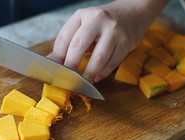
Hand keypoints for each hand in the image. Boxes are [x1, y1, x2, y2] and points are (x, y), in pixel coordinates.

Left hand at [50, 0, 167, 81]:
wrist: (133, 13)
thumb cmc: (104, 22)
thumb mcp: (85, 25)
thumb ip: (69, 41)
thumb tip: (51, 61)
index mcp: (83, 15)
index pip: (64, 37)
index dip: (57, 56)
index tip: (54, 71)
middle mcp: (98, 19)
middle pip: (79, 46)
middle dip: (71, 66)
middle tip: (67, 79)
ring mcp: (114, 31)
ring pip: (98, 58)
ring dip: (89, 74)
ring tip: (83, 82)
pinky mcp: (127, 43)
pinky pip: (112, 63)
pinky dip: (102, 73)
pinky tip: (97, 77)